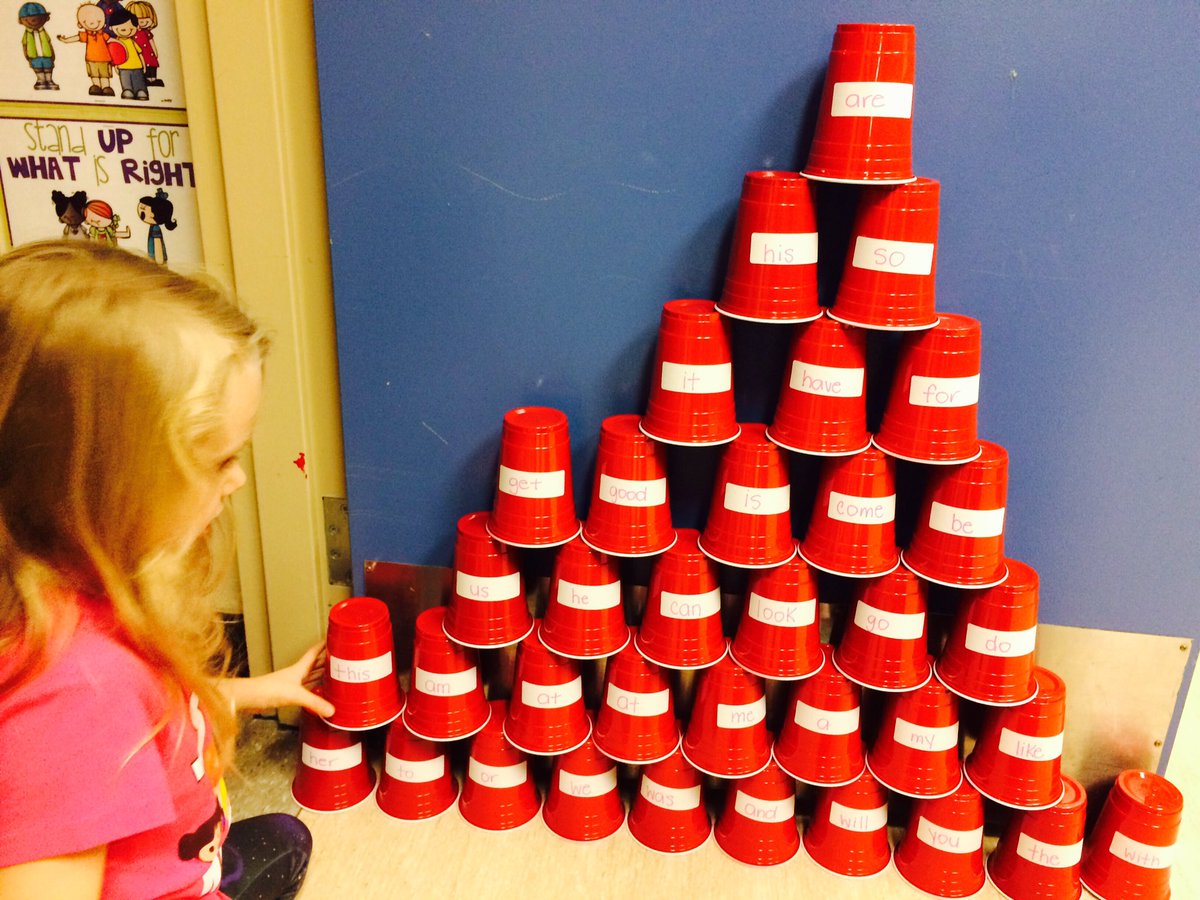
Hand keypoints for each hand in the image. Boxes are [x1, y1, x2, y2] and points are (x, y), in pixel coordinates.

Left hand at [219, 642, 334, 717]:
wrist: (249, 698)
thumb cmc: (267, 690)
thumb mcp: (295, 695)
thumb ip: (314, 702)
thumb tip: (332, 710)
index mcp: (299, 668)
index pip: (314, 653)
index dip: (323, 645)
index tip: (333, 638)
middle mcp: (296, 674)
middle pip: (315, 664)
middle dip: (327, 660)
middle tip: (341, 659)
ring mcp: (292, 684)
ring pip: (311, 676)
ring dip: (321, 675)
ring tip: (335, 674)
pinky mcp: (287, 694)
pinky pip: (306, 689)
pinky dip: (314, 689)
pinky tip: (319, 693)